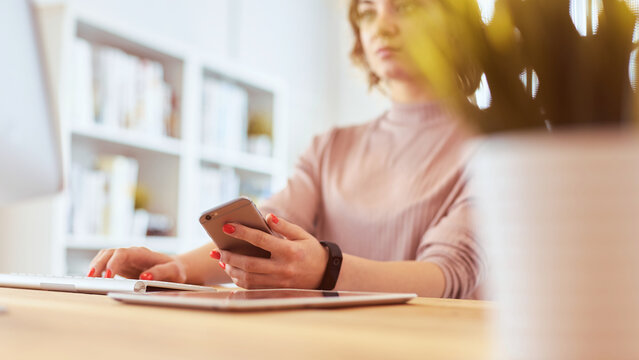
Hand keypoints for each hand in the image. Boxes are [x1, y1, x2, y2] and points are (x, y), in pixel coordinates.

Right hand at [87, 246, 186, 282]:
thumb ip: (161, 273)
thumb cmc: (175, 271)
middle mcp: (130, 253)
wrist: (174, 270)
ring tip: (88, 280)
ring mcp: (124, 259)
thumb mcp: (174, 272)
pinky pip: (105, 265)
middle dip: (98, 264)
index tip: (109, 276)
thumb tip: (145, 278)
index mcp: (142, 253)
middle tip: (91, 278)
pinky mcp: (121, 266)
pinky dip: (98, 271)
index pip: (122, 253)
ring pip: (104, 257)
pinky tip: (93, 281)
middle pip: (109, 253)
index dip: (113, 263)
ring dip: (95, 266)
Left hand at [213, 214, 328, 288]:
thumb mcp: (302, 234)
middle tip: (216, 250)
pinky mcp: (276, 290)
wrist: (325, 274)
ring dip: (231, 270)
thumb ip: (284, 226)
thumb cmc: (311, 251)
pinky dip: (239, 280)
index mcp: (290, 251)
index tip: (227, 226)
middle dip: (230, 256)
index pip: (261, 240)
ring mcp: (279, 282)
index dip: (243, 232)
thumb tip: (266, 217)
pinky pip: (253, 287)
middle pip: (250, 263)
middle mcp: (284, 268)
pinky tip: (232, 270)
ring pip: (249, 278)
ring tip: (221, 260)